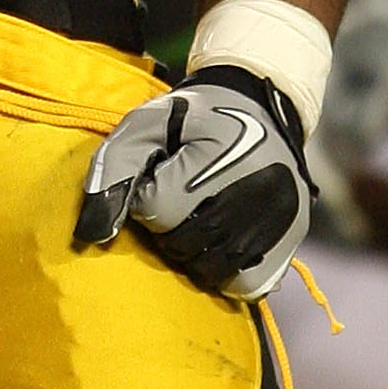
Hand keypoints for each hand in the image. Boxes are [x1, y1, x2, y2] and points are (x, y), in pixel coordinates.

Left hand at [75, 63, 315, 300]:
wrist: (258, 105)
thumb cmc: (193, 117)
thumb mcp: (145, 124)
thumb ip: (113, 170)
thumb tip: (94, 233)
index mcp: (220, 155)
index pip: (159, 211)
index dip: (148, 200)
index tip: (161, 179)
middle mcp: (258, 188)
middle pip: (185, 245)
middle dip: (169, 229)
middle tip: (179, 202)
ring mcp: (280, 217)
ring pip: (214, 269)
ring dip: (194, 255)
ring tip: (196, 222)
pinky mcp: (293, 236)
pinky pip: (247, 283)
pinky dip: (227, 273)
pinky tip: (220, 246)